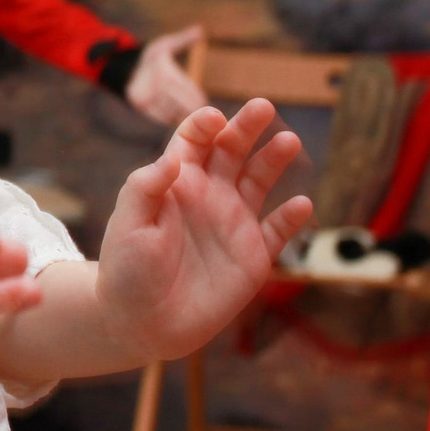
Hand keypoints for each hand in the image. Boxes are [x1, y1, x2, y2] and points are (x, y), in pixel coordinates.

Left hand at [95, 101, 310, 361]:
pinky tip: (301, 204)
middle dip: (246, 128)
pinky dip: (291, 218)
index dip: (204, 126)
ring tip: (288, 141)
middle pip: (231, 151)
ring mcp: (233, 223)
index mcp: (176, 183)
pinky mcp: (252, 256)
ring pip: (259, 181)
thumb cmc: (127, 270)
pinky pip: (278, 231)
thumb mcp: (129, 224)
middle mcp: (208, 196)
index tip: (212, 120)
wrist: (141, 322)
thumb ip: (146, 188)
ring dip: (273, 160)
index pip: (194, 142)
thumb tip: (171, 158)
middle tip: (262, 108)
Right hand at [125, 25, 208, 126]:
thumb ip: (183, 39)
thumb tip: (200, 30)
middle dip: (192, 108)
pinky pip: (161, 117)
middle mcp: (156, 84)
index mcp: (165, 71)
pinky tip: (177, 118)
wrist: (124, 70)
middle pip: (182, 102)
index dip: (197, 96)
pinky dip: (170, 118)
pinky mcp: (142, 106)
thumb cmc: (152, 58)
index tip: (203, 101)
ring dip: (182, 114)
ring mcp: (148, 96)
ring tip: (191, 115)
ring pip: (172, 111)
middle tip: (201, 111)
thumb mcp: (165, 45)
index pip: (187, 88)